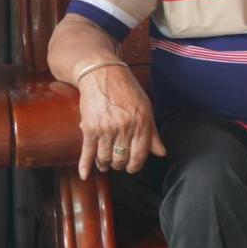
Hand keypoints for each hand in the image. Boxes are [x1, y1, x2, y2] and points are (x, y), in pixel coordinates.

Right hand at [76, 64, 165, 179]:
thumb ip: (152, 133)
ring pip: (105, 158)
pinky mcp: (90, 128)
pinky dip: (85, 165)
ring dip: (104, 164)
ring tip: (104, 163)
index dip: (135, 165)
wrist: (101, 73)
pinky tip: (84, 174)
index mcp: (141, 124)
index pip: (140, 156)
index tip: (131, 167)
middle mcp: (125, 128)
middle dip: (119, 165)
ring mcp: (106, 129)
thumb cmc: (125, 88)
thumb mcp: (145, 107)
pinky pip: (88, 152)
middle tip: (117, 163)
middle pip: (121, 159)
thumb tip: (161, 153)